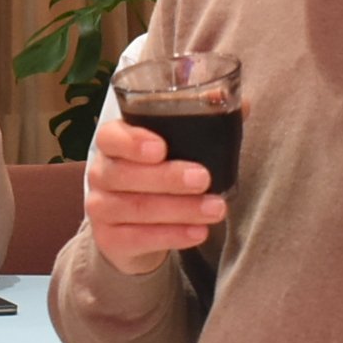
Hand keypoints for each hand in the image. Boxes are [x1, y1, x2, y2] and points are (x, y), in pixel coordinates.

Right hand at [84, 113, 225, 277]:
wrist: (134, 226)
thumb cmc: (160, 174)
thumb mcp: (178, 146)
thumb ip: (204, 121)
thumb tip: (243, 103)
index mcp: (113, 143)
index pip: (110, 137)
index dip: (132, 142)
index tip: (161, 148)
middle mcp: (100, 173)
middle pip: (124, 175)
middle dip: (167, 177)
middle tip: (203, 178)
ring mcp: (100, 208)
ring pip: (135, 208)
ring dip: (179, 209)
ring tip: (216, 209)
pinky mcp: (109, 239)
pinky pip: (138, 238)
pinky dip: (172, 236)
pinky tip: (198, 232)